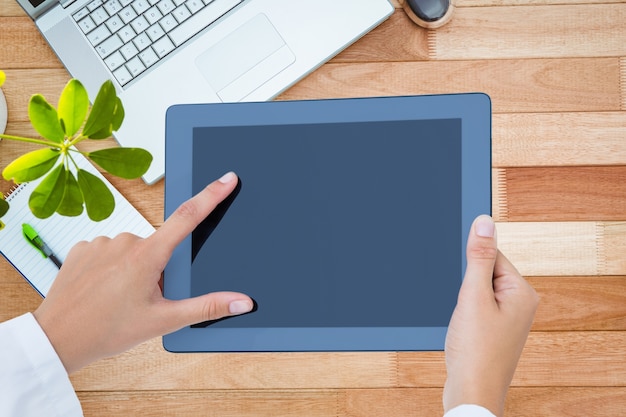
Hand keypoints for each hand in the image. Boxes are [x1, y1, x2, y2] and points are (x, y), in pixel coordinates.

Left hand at [33, 172, 253, 373]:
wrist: (56, 339)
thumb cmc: (107, 330)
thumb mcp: (164, 321)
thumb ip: (207, 307)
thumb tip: (242, 302)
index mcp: (148, 255)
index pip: (189, 216)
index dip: (212, 195)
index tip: (227, 178)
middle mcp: (125, 241)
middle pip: (158, 246)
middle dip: (158, 268)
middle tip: (142, 298)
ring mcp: (101, 242)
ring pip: (132, 250)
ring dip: (133, 268)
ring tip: (118, 298)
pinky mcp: (82, 247)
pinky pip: (108, 251)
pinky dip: (111, 267)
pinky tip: (101, 289)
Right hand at [443, 215, 538, 415]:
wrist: (472, 392)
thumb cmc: (476, 352)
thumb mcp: (473, 297)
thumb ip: (479, 257)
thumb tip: (485, 222)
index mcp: (522, 292)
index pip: (492, 255)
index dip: (470, 265)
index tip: (462, 284)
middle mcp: (520, 303)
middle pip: (484, 272)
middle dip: (465, 286)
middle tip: (464, 309)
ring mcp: (508, 318)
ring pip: (476, 291)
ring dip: (463, 301)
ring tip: (464, 323)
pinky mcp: (495, 329)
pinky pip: (476, 307)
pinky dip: (463, 313)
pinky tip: (462, 329)